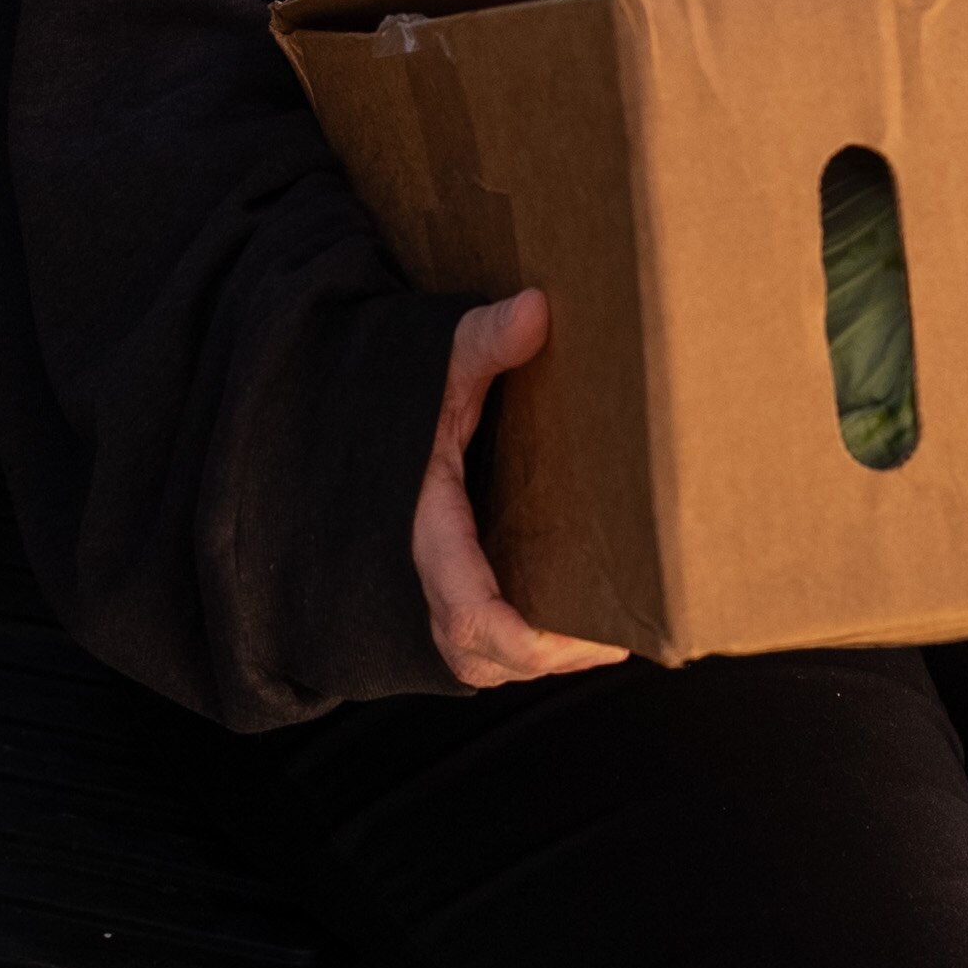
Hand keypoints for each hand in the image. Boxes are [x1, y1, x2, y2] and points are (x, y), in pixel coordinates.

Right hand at [412, 289, 629, 688]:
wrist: (341, 421)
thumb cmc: (394, 396)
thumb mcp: (435, 366)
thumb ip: (481, 342)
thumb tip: (537, 309)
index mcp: (426, 535)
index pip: (475, 619)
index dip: (533, 642)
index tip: (598, 640)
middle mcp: (424, 580)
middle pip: (489, 654)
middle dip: (557, 654)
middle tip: (626, 635)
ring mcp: (430, 595)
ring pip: (486, 658)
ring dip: (546, 654)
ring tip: (611, 635)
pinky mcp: (443, 594)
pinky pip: (480, 645)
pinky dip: (526, 644)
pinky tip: (575, 623)